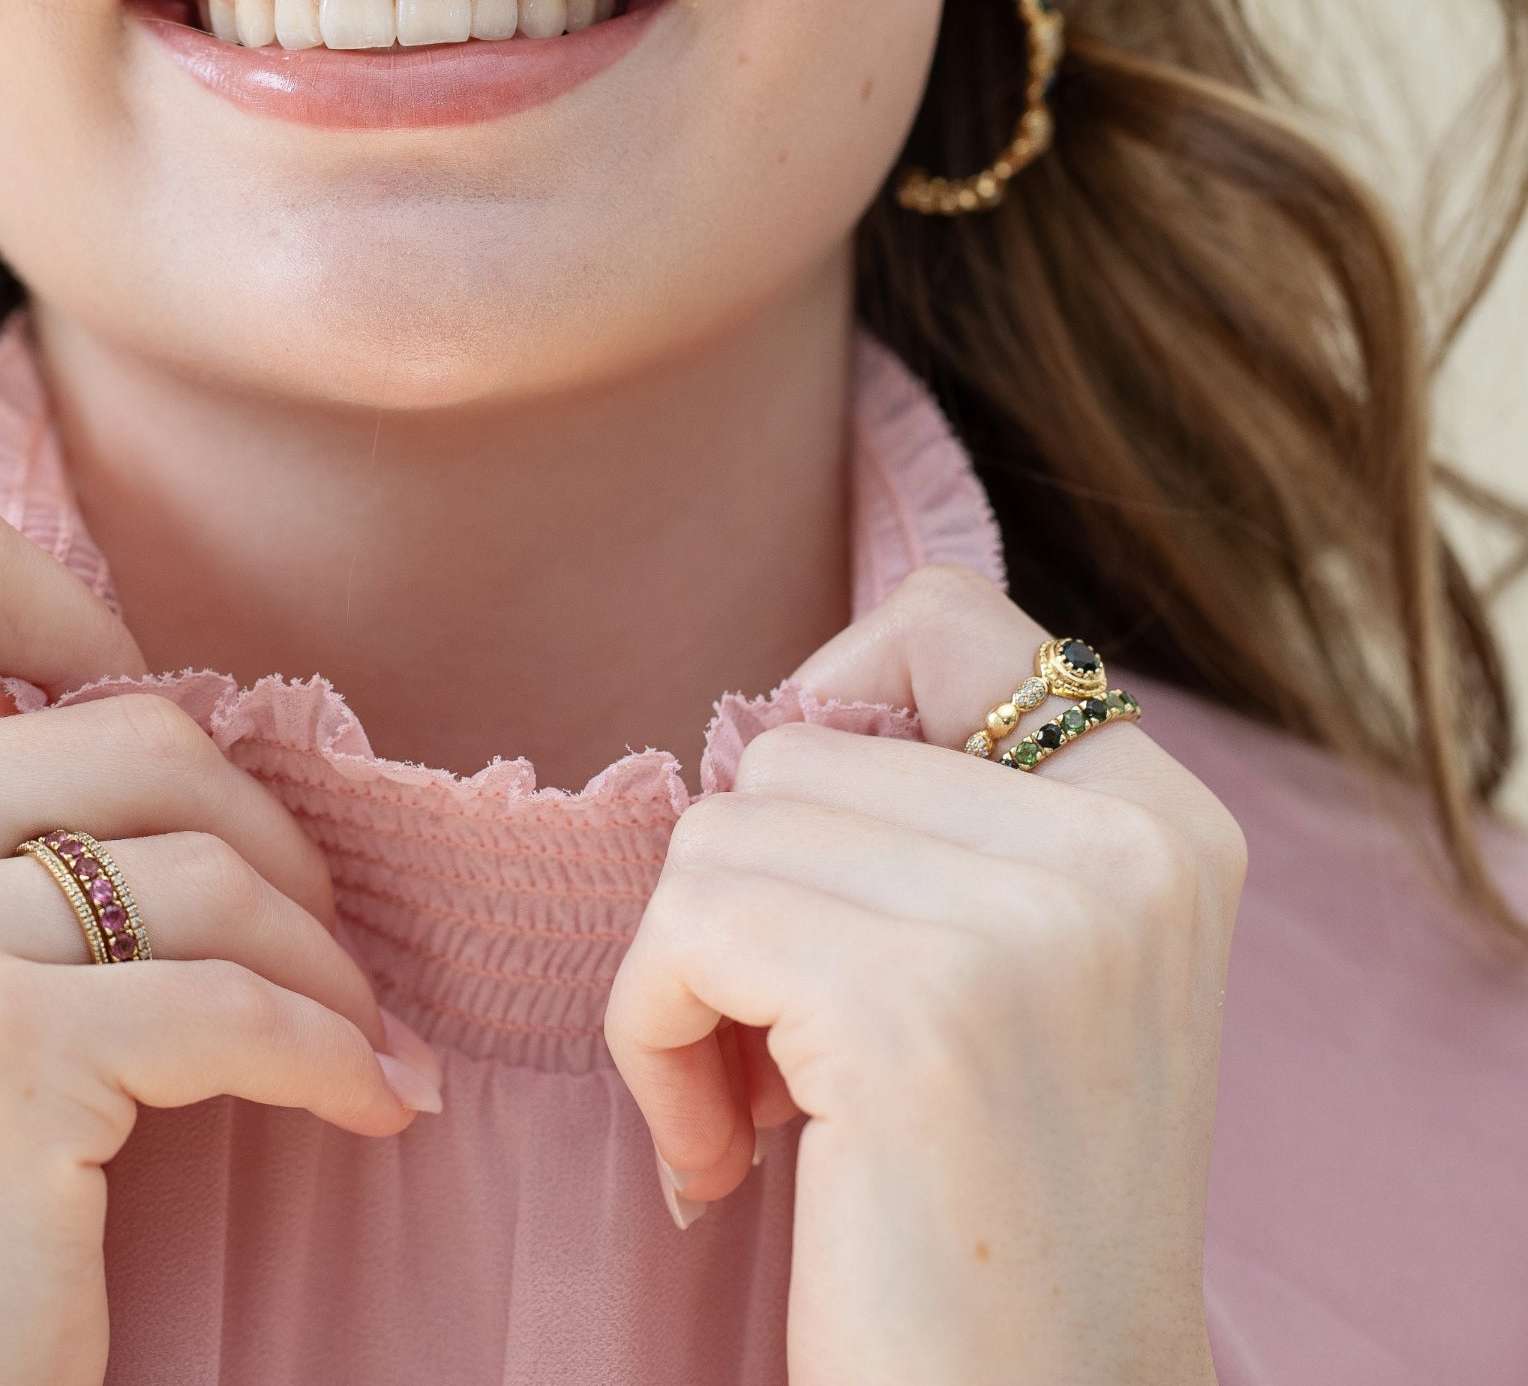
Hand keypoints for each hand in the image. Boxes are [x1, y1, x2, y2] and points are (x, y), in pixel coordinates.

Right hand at [0, 485, 440, 1385]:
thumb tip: (134, 677)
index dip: (73, 618)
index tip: (139, 729)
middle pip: (138, 729)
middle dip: (266, 836)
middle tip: (309, 931)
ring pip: (206, 863)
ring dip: (318, 955)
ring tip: (344, 1022)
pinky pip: (239, 1002)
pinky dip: (333, 1054)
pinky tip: (365, 1097)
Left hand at [604, 566, 1242, 1385]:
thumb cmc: (995, 1200)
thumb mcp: (1032, 971)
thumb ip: (945, 819)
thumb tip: (761, 723)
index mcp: (1165, 820)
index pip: (943, 617)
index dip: (834, 714)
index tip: (826, 870)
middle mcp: (1125, 850)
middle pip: (797, 745)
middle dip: (749, 895)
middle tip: (789, 1048)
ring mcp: (1031, 925)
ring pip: (723, 829)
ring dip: (691, 974)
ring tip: (761, 1103)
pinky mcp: (912, 1011)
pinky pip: (683, 928)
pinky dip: (652, 1036)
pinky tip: (723, 1153)